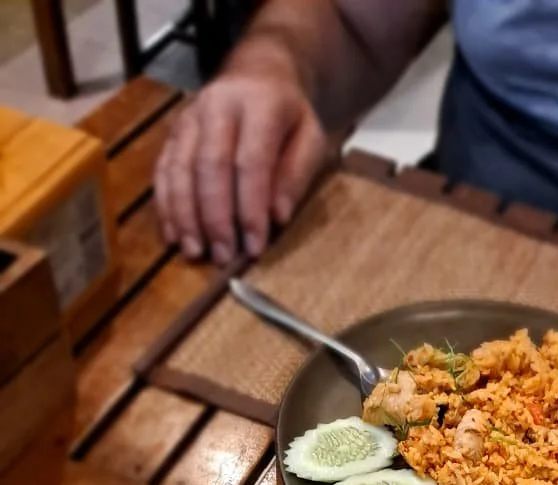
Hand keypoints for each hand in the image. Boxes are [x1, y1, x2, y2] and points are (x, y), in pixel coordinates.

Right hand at [155, 59, 325, 263]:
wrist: (258, 72)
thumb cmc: (289, 114)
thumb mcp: (311, 137)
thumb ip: (297, 174)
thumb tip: (277, 216)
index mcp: (258, 103)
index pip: (251, 161)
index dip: (250, 208)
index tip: (255, 246)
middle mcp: (217, 105)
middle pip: (209, 166)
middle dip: (215, 217)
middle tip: (223, 256)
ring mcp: (189, 117)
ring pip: (179, 168)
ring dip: (184, 215)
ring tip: (195, 252)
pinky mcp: (173, 132)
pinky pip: (162, 170)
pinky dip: (166, 206)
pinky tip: (174, 235)